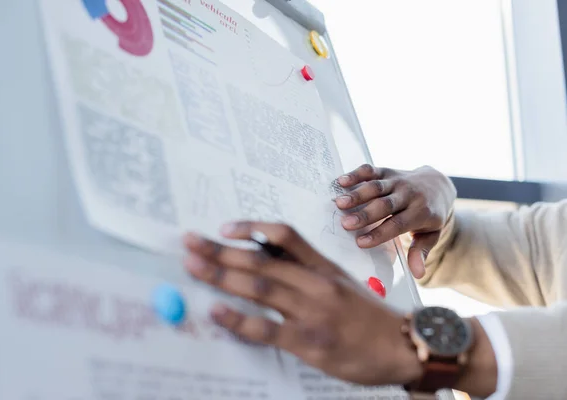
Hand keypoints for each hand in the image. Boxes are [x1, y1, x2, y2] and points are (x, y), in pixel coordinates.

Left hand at [183, 222, 422, 385]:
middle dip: (219, 250)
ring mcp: (312, 313)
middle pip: (260, 260)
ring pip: (259, 287)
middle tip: (189, 242)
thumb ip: (305, 268)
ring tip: (192, 266)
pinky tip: (215, 312)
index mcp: (322, 266)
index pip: (283, 235)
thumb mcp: (339, 281)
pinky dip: (238, 320)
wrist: (403, 345)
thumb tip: (265, 255)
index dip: (251, 228)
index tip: (223, 228)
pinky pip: (267, 328)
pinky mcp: (309, 343)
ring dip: (221, 275)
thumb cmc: (366, 314)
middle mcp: (315, 284)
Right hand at [335, 165, 455, 277]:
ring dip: (357, 194)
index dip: (379, 233)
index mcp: (420, 212)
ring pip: (376, 186)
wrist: (438, 184)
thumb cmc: (430, 214)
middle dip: (365, 214)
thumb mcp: (431, 234)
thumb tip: (418, 274)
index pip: (397, 224)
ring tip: (339, 203)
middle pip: (385, 205)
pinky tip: (342, 181)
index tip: (360, 242)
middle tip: (345, 223)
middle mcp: (409, 194)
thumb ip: (421, 252)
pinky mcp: (387, 171)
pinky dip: (356, 174)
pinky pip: (372, 171)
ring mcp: (397, 180)